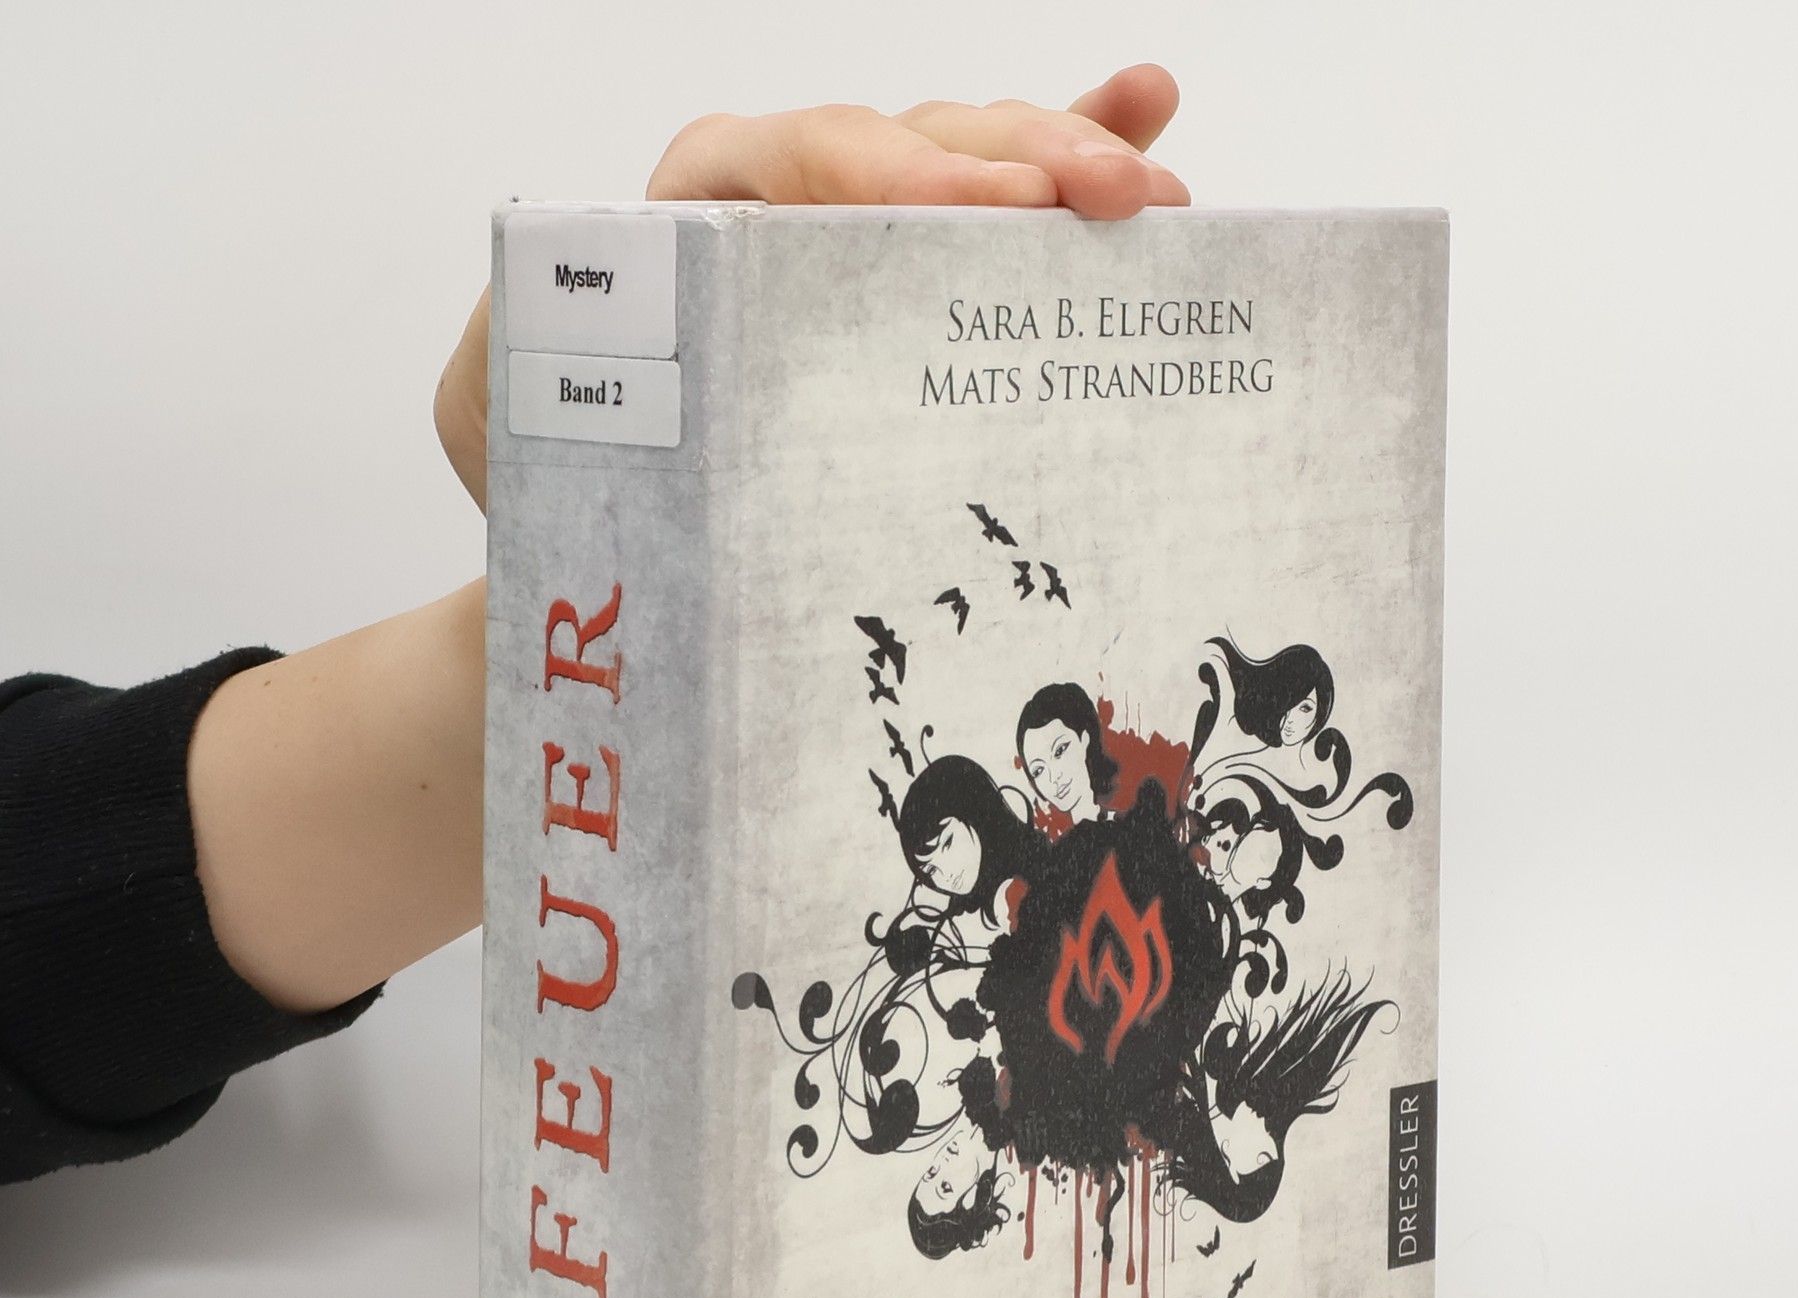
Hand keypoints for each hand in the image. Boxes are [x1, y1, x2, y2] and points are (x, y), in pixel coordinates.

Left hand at [433, 65, 1186, 508]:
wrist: (608, 541)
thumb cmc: (564, 480)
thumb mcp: (499, 413)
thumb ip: (522, 346)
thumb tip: (574, 311)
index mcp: (689, 212)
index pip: (795, 157)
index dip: (892, 172)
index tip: (976, 214)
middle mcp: (779, 203)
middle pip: (908, 142)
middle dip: (1019, 161)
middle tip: (1114, 199)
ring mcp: (851, 235)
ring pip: (967, 160)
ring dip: (1069, 157)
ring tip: (1154, 183)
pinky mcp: (903, 276)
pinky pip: (993, 197)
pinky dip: (1069, 150)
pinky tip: (1145, 112)